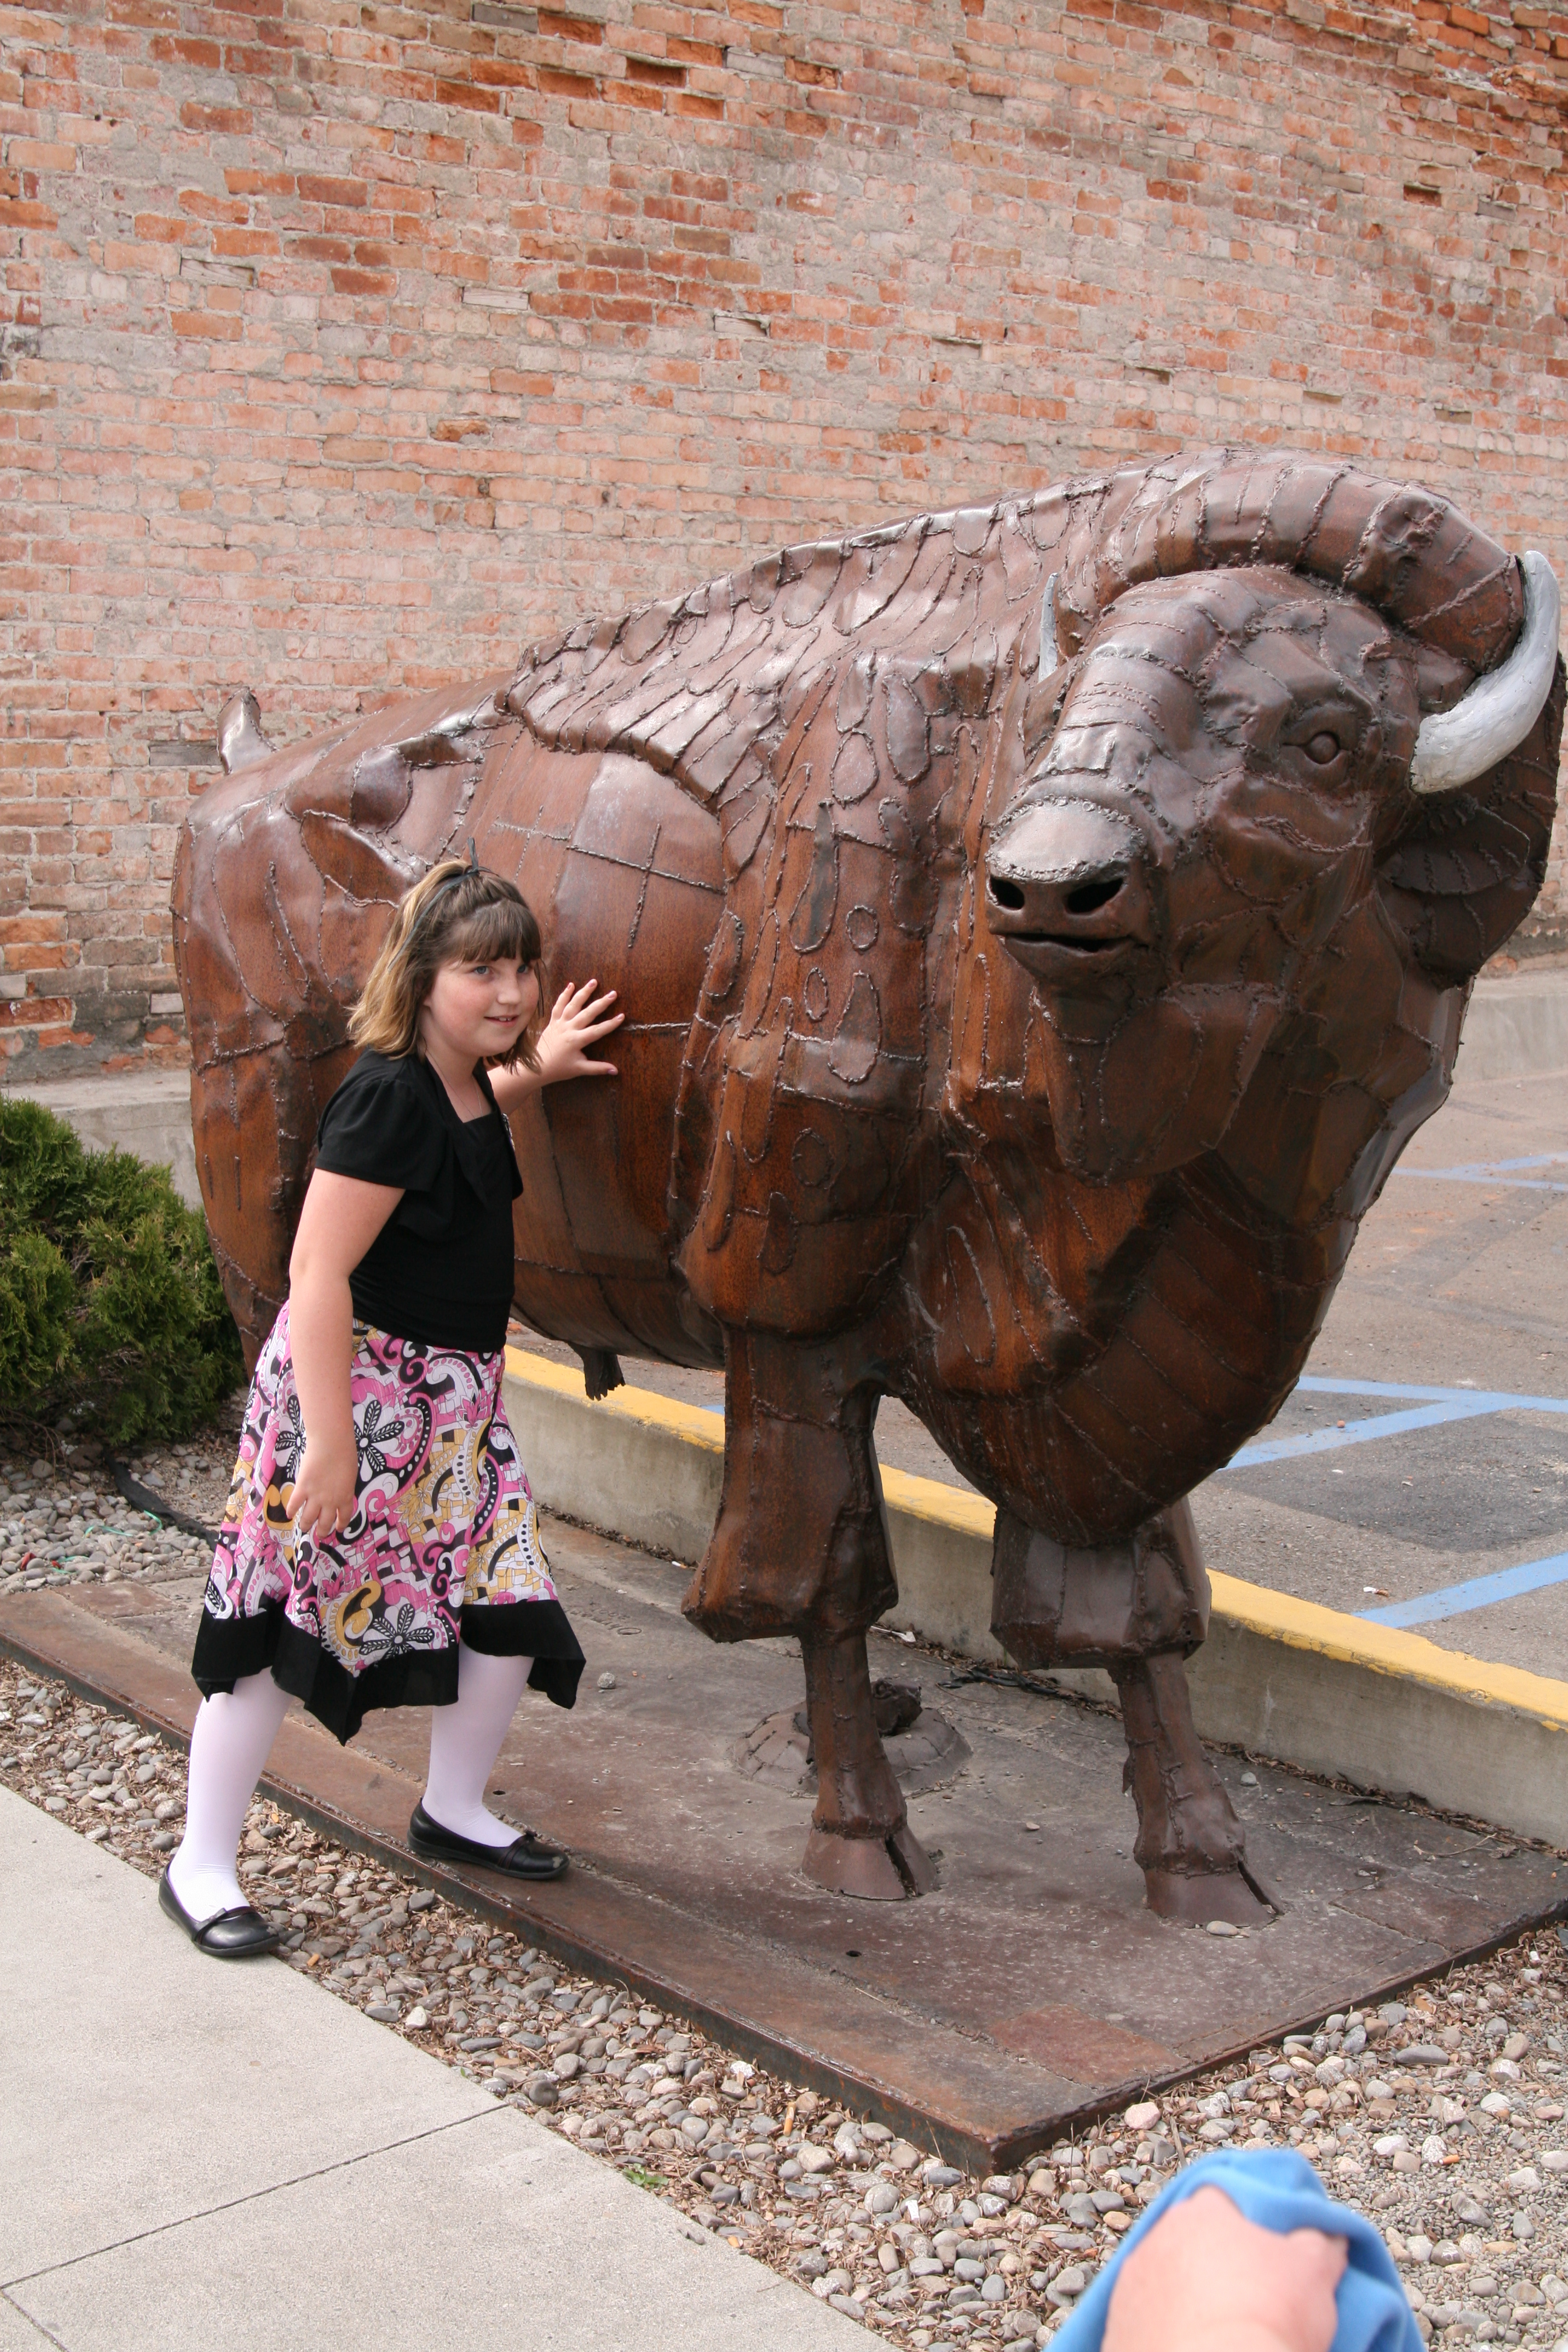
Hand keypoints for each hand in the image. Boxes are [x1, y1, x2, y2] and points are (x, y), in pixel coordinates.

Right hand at [286, 1431, 359, 1544]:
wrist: (331, 1444)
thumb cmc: (345, 1455)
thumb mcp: (350, 1476)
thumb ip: (343, 1488)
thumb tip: (338, 1493)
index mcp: (345, 1497)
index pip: (343, 1517)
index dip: (340, 1525)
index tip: (337, 1529)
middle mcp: (330, 1502)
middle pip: (325, 1523)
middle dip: (321, 1531)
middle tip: (319, 1534)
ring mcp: (315, 1496)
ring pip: (308, 1518)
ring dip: (305, 1525)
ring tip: (303, 1528)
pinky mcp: (301, 1489)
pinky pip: (294, 1504)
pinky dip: (291, 1510)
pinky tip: (289, 1514)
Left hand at [533, 978, 622, 1085]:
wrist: (538, 1066)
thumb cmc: (560, 1068)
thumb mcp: (580, 1069)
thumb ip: (598, 1068)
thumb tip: (615, 1071)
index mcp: (577, 1040)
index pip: (597, 1030)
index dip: (610, 1024)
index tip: (621, 1016)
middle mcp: (569, 1029)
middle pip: (587, 1013)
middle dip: (601, 1003)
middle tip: (613, 993)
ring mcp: (560, 1023)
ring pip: (573, 1005)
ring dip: (583, 992)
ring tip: (594, 982)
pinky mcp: (552, 1021)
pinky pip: (558, 1005)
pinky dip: (564, 995)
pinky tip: (571, 985)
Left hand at [1103, 2186, 1346, 2351]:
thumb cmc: (1268, 2316)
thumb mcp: (1315, 2271)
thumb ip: (1320, 2242)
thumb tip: (1327, 2234)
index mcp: (1204, 2211)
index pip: (1226, 2199)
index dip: (1251, 2223)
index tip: (1270, 2254)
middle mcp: (1159, 2237)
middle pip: (1192, 2240)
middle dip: (1216, 2262)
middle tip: (1248, 2299)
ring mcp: (1132, 2283)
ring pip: (1167, 2280)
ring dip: (1189, 2298)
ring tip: (1220, 2331)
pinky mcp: (1118, 2326)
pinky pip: (1148, 2319)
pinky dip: (1168, 2331)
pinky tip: (1193, 2346)